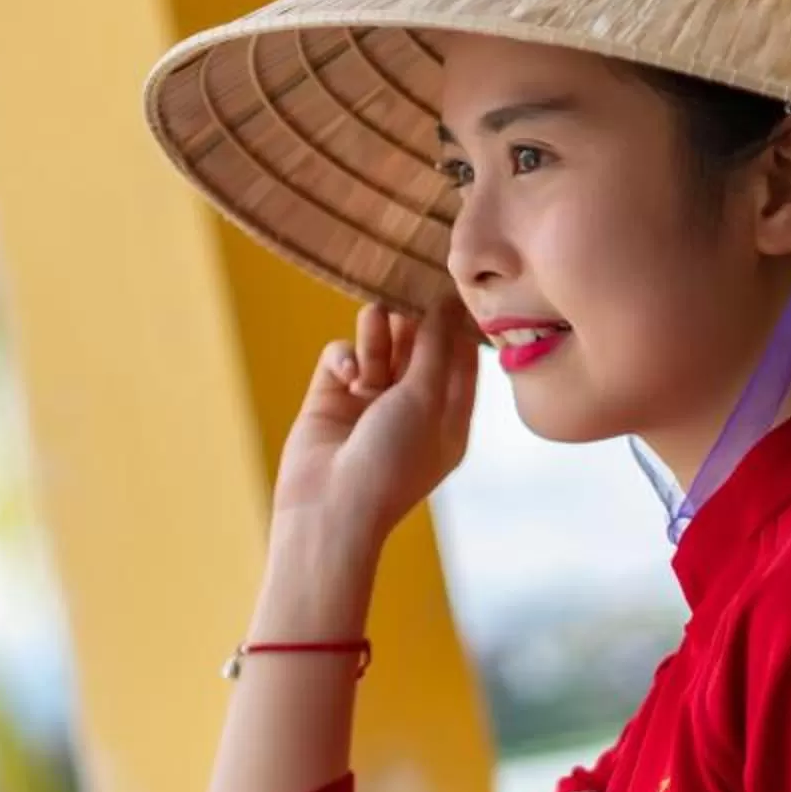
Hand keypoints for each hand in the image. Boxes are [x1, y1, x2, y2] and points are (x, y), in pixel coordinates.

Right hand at [270, 294, 478, 551]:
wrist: (329, 506)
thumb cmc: (391, 461)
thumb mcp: (426, 399)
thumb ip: (435, 347)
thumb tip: (446, 301)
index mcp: (448, 418)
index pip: (460, 359)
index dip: (457, 324)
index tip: (452, 286)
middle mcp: (411, 408)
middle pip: (418, 348)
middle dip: (413, 320)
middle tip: (407, 290)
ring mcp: (369, 402)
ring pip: (378, 347)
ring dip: (378, 331)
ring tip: (375, 315)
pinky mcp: (330, 398)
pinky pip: (341, 358)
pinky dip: (344, 357)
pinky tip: (347, 374)